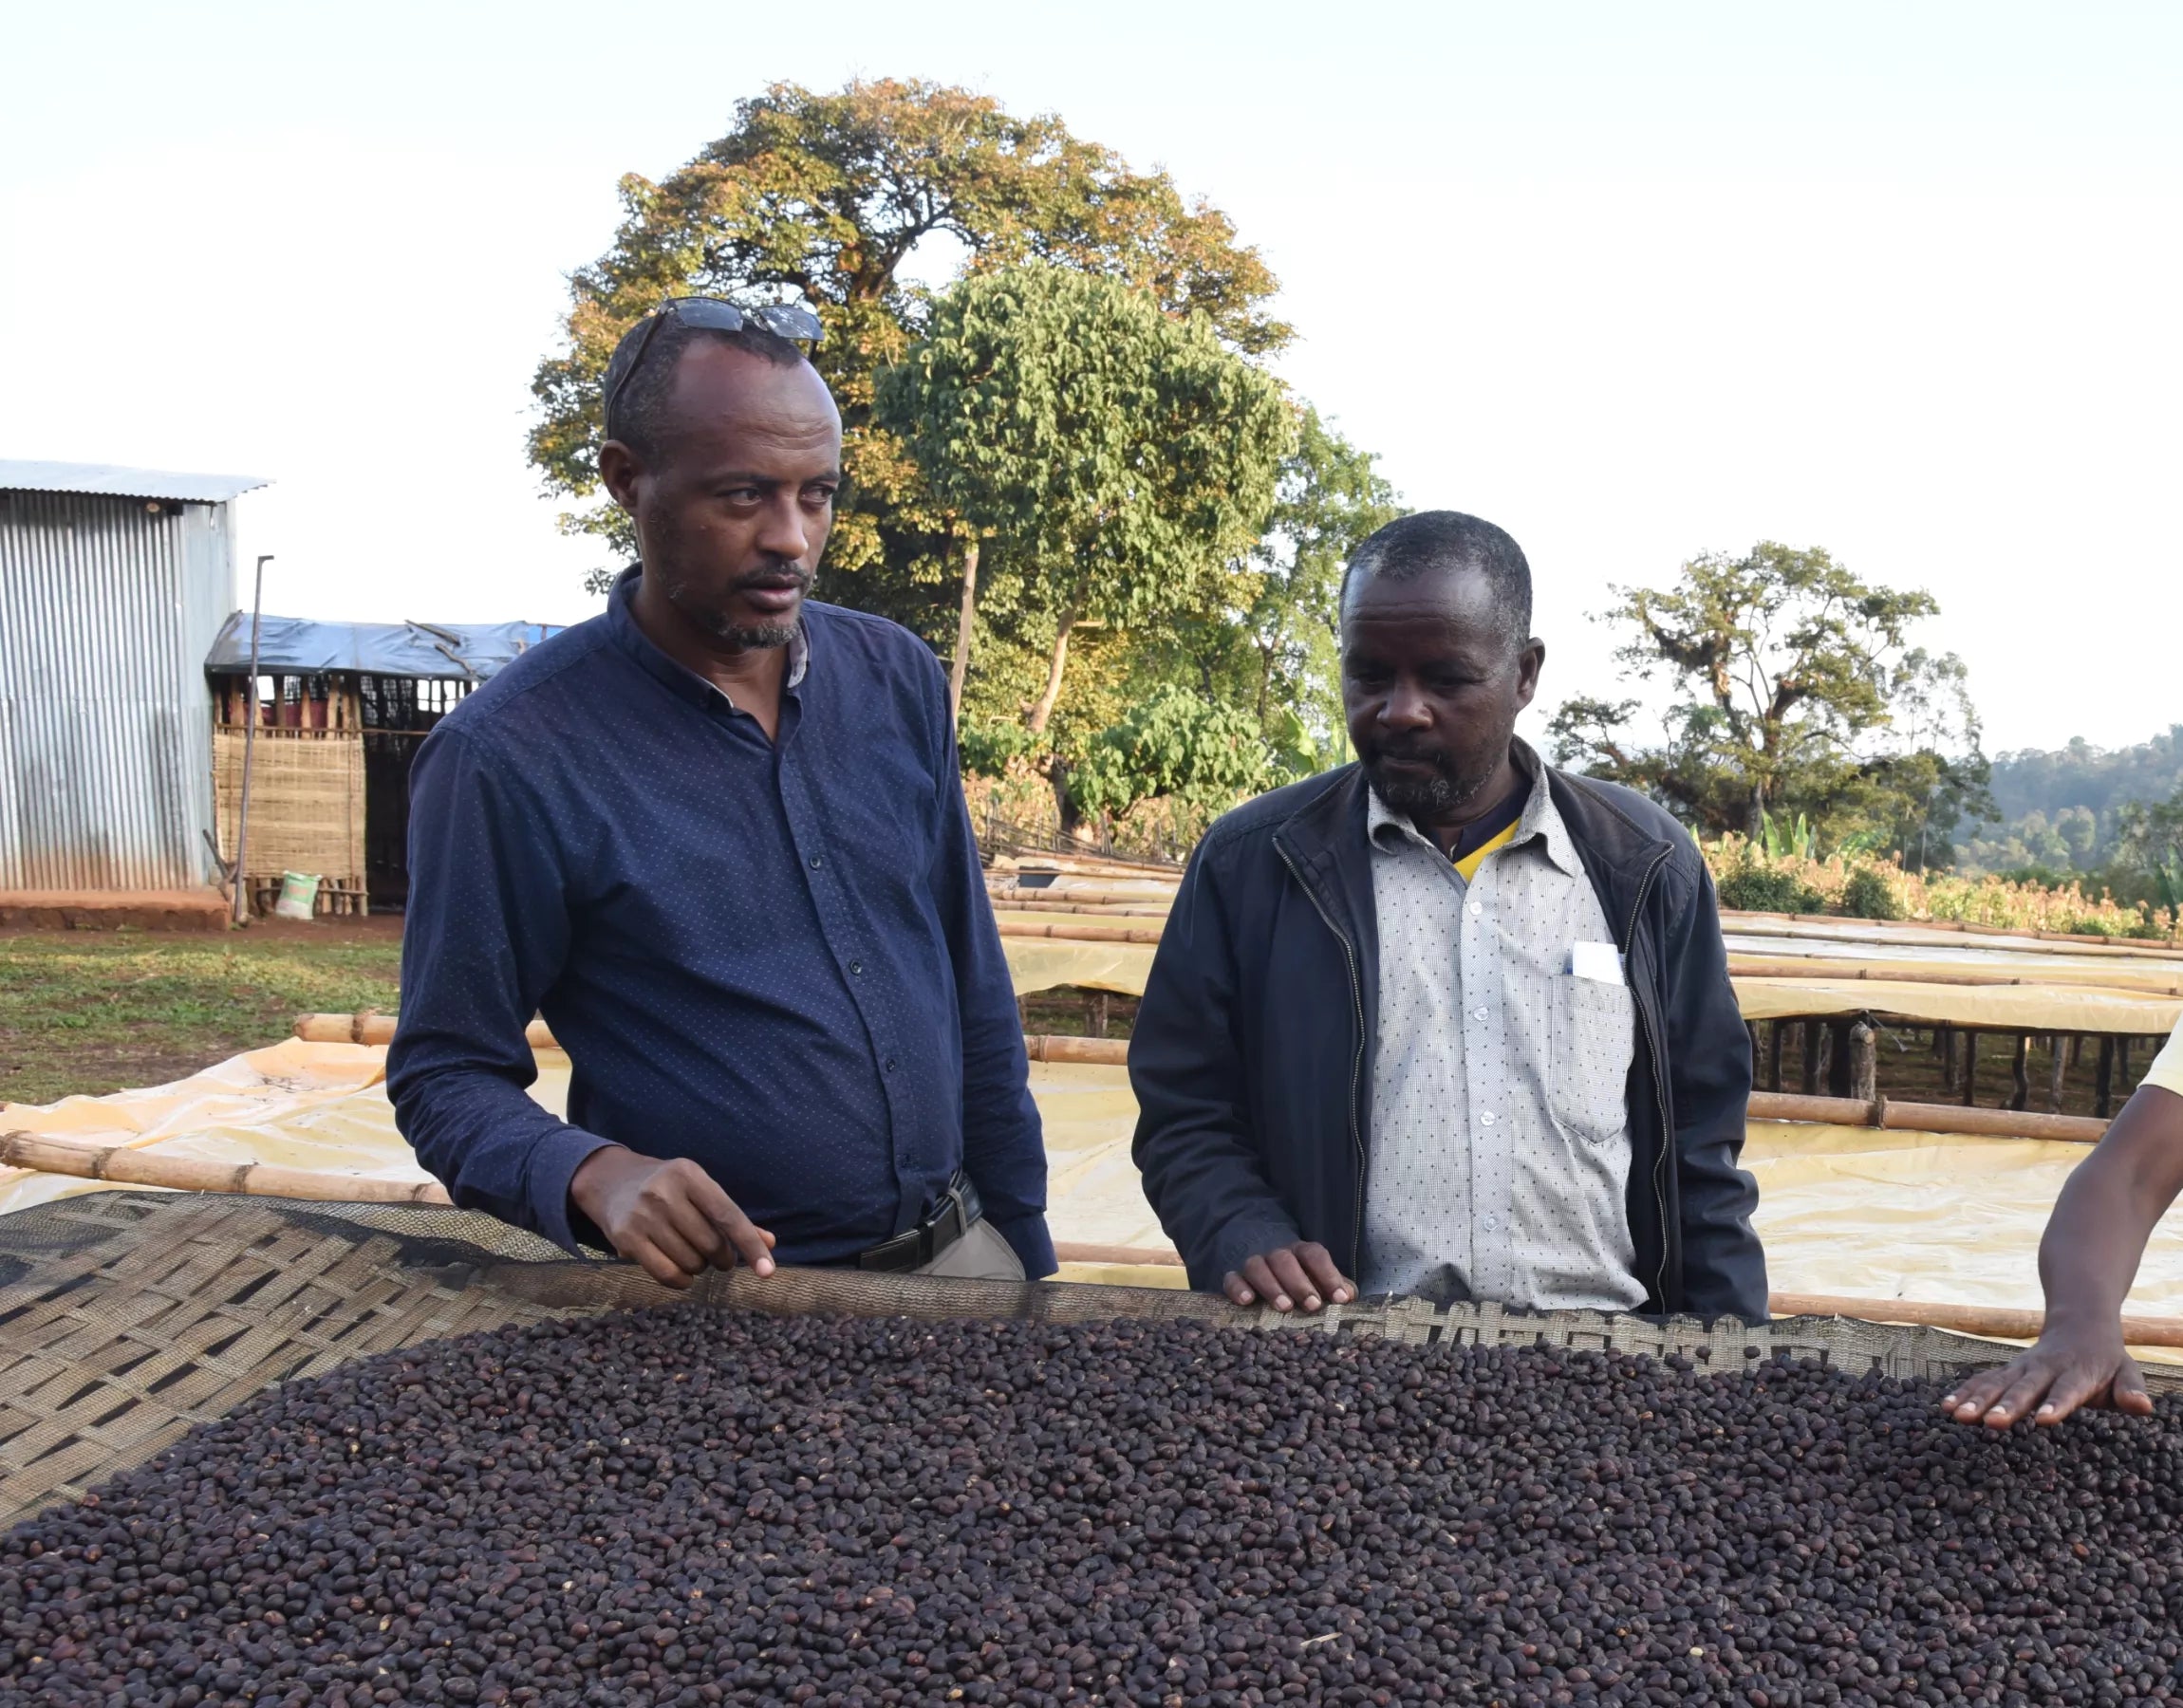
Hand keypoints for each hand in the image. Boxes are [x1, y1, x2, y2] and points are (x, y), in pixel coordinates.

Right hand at [570, 1147, 776, 1289]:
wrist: (612, 1181)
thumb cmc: (668, 1188)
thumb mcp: (699, 1190)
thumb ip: (733, 1217)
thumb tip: (769, 1243)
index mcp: (689, 1175)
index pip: (728, 1215)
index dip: (750, 1245)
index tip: (768, 1271)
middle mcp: (665, 1193)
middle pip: (711, 1244)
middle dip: (722, 1258)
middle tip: (719, 1257)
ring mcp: (643, 1215)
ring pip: (690, 1262)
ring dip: (700, 1268)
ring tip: (694, 1256)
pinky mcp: (626, 1238)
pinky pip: (666, 1274)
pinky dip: (683, 1282)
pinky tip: (684, 1275)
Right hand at [1224, 1242, 1354, 1312]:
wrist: (1261, 1258)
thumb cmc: (1299, 1278)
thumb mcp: (1320, 1279)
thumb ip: (1336, 1286)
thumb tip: (1350, 1296)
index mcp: (1301, 1252)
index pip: (1315, 1255)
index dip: (1329, 1275)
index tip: (1340, 1298)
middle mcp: (1277, 1254)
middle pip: (1285, 1260)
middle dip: (1300, 1282)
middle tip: (1312, 1305)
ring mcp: (1254, 1263)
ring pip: (1257, 1266)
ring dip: (1271, 1285)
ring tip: (1284, 1307)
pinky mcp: (1233, 1275)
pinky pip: (1231, 1277)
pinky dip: (1237, 1287)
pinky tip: (1247, 1301)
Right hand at [1940, 1321, 2154, 1428]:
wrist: (2079, 1322)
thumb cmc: (2106, 1359)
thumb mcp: (2126, 1371)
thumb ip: (2131, 1390)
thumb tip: (2144, 1408)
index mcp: (2077, 1372)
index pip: (2067, 1391)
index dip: (2057, 1405)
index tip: (2044, 1420)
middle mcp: (2045, 1369)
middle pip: (2025, 1388)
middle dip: (2008, 1405)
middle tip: (1991, 1422)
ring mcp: (2023, 1368)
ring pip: (1998, 1384)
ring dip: (1978, 1400)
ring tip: (1959, 1416)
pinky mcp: (2008, 1372)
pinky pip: (1984, 1381)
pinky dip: (1966, 1393)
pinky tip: (1947, 1408)